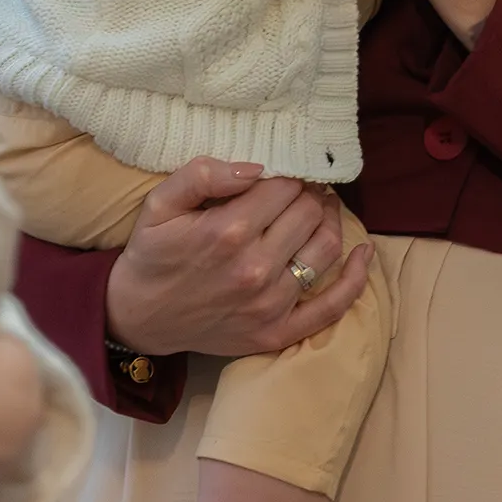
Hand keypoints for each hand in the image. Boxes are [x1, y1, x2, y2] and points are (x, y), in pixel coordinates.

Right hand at [106, 157, 371, 357]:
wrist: (138, 318)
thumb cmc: (152, 254)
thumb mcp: (160, 203)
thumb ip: (203, 174)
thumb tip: (257, 167)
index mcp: (227, 232)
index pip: (286, 187)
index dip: (289, 175)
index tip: (283, 174)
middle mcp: (254, 269)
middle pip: (310, 213)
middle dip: (310, 195)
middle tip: (301, 191)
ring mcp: (269, 305)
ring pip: (327, 249)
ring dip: (332, 222)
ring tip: (320, 210)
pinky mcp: (276, 333)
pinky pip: (332, 307)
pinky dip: (355, 278)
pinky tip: (362, 252)